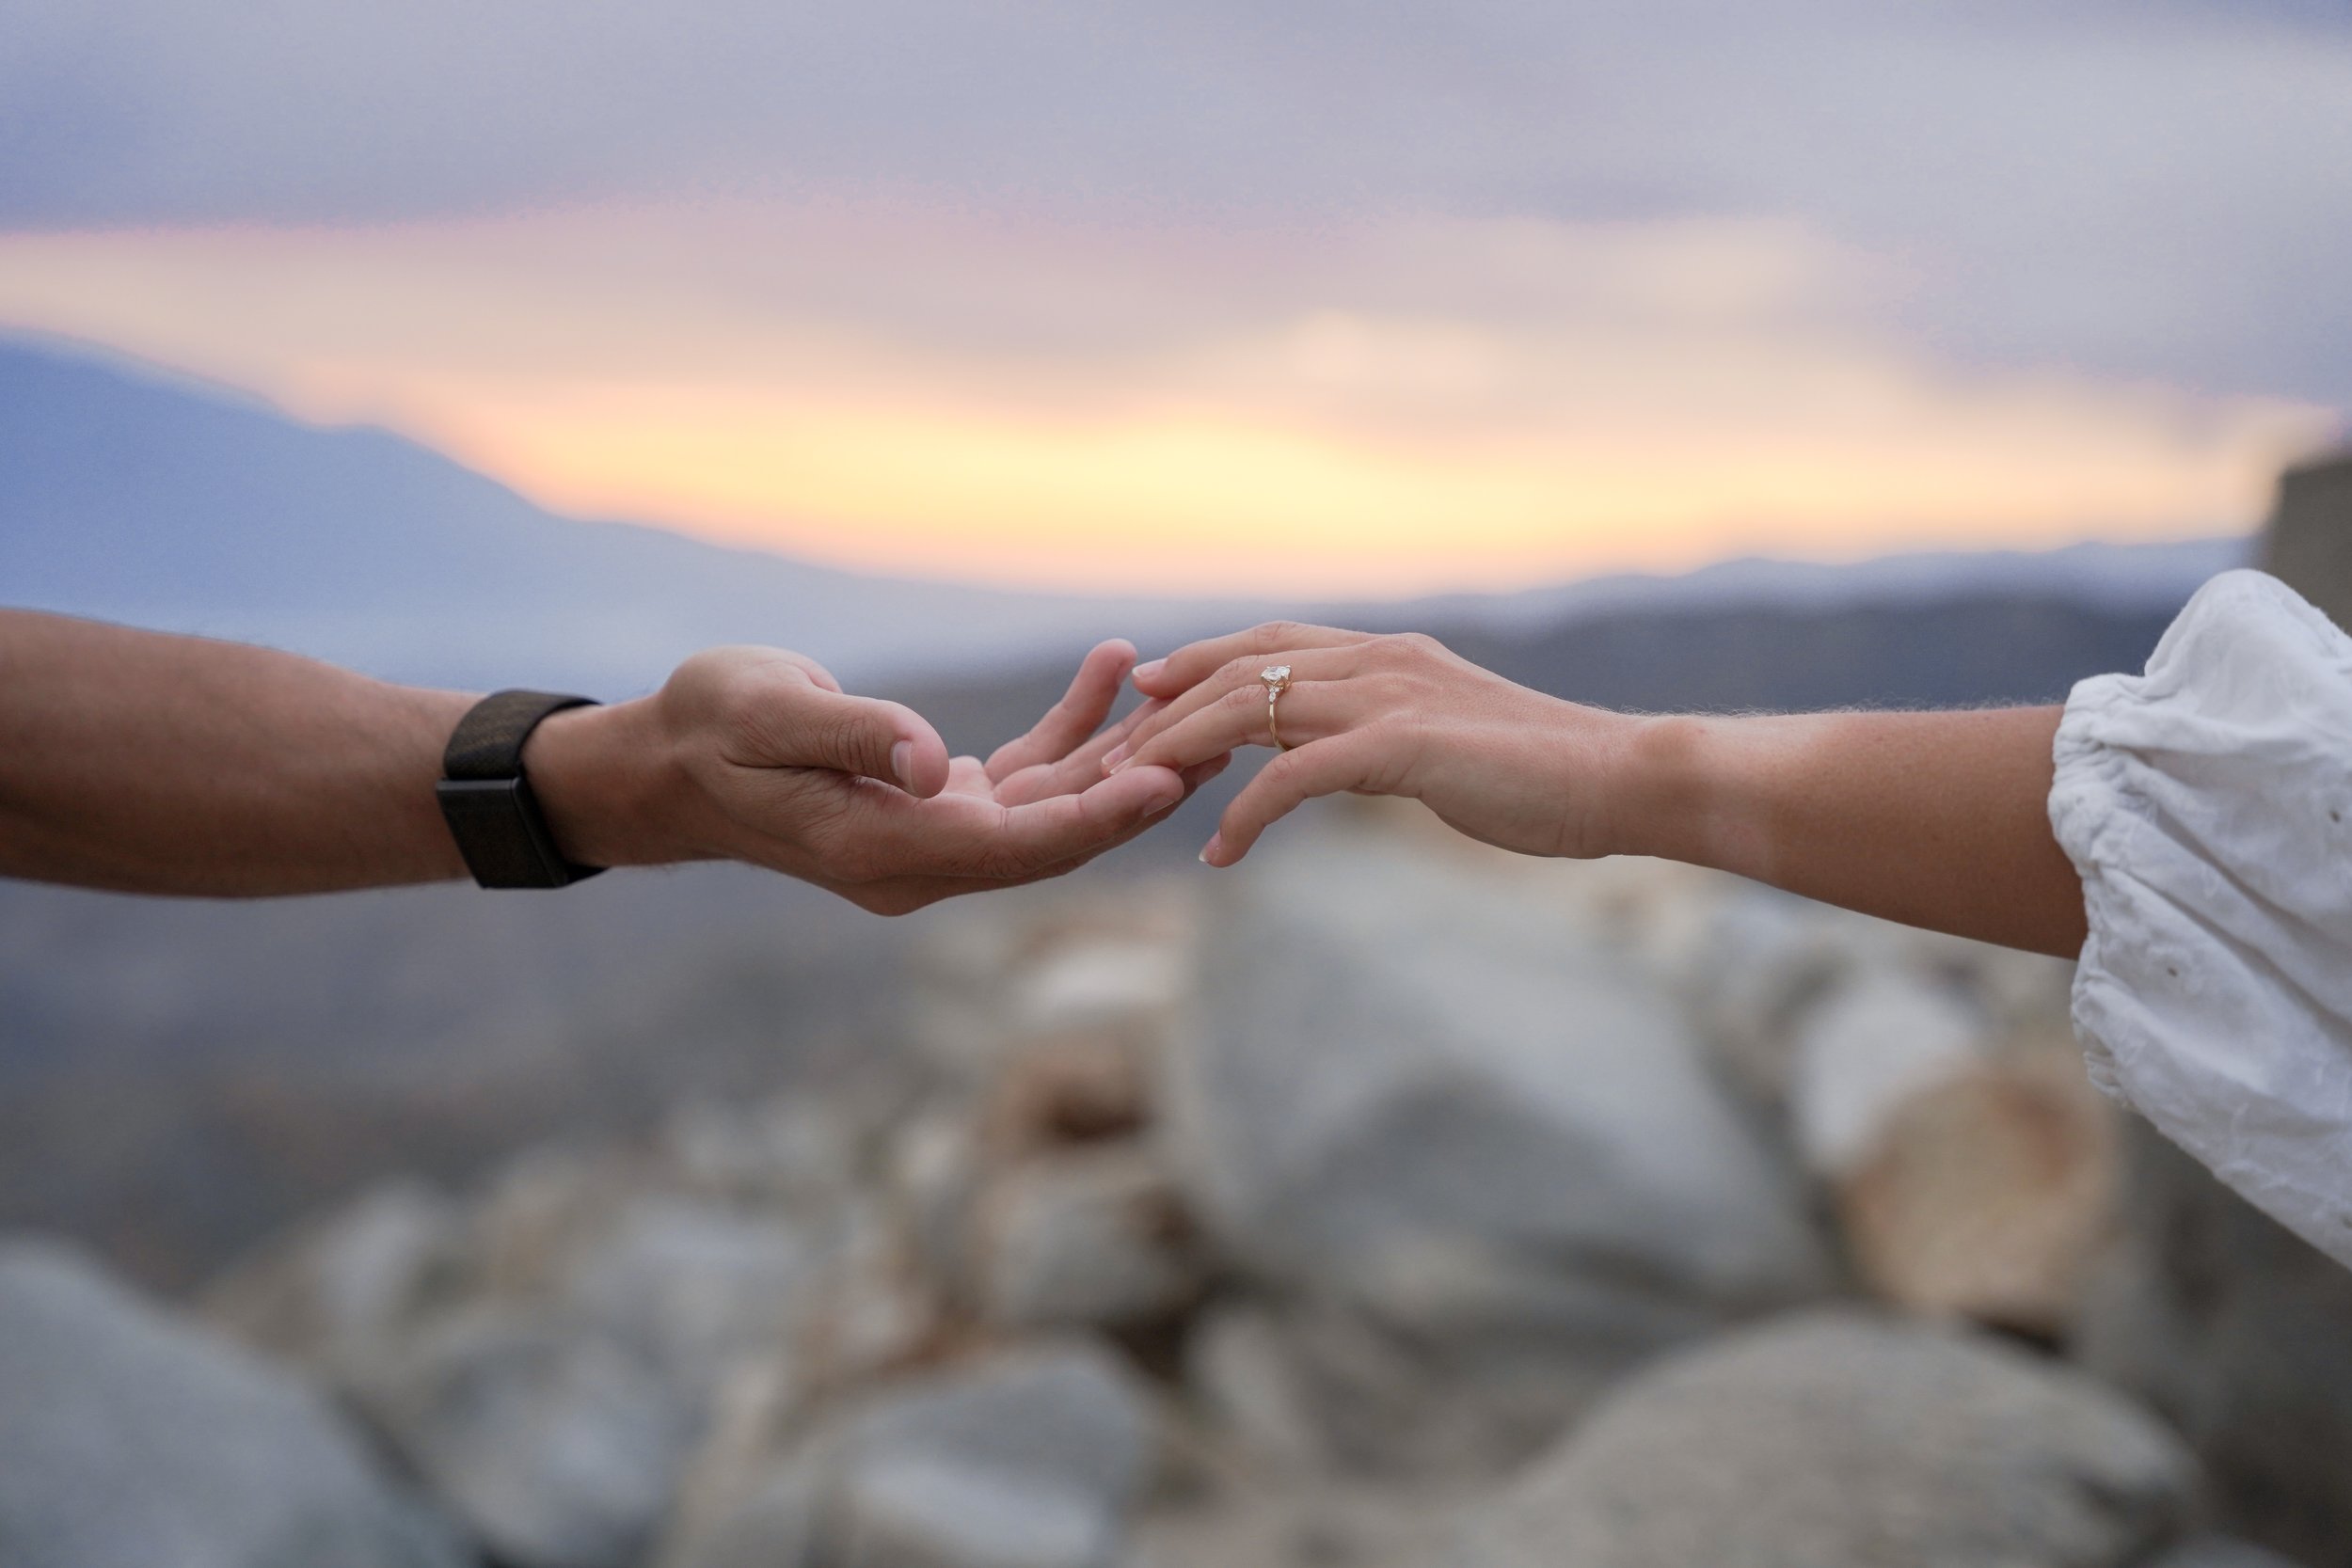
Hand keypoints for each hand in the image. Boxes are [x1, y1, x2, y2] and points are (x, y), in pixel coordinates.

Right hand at [531, 639, 1223, 912]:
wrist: (669, 762)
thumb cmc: (708, 728)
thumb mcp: (766, 715)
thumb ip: (855, 733)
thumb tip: (934, 761)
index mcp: (886, 849)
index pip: (1017, 846)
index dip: (1097, 818)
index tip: (1167, 780)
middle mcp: (923, 857)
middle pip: (1057, 835)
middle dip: (1141, 791)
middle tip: (1225, 738)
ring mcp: (933, 835)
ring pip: (1053, 805)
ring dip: (1123, 758)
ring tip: (1199, 704)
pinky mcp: (936, 802)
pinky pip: (1024, 772)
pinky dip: (1070, 727)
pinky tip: (1110, 668)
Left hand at [1104, 622, 1634, 866]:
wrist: (1616, 779)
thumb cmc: (1541, 775)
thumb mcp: (1445, 743)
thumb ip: (1386, 739)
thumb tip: (1344, 761)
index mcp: (1386, 654)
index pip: (1267, 646)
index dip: (1198, 666)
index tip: (1141, 696)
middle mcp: (1377, 661)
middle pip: (1239, 672)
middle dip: (1164, 713)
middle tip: (1105, 758)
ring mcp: (1387, 697)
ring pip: (1249, 710)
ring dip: (1179, 755)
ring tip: (1130, 798)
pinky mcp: (1400, 746)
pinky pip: (1292, 775)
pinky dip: (1246, 814)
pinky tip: (1221, 855)